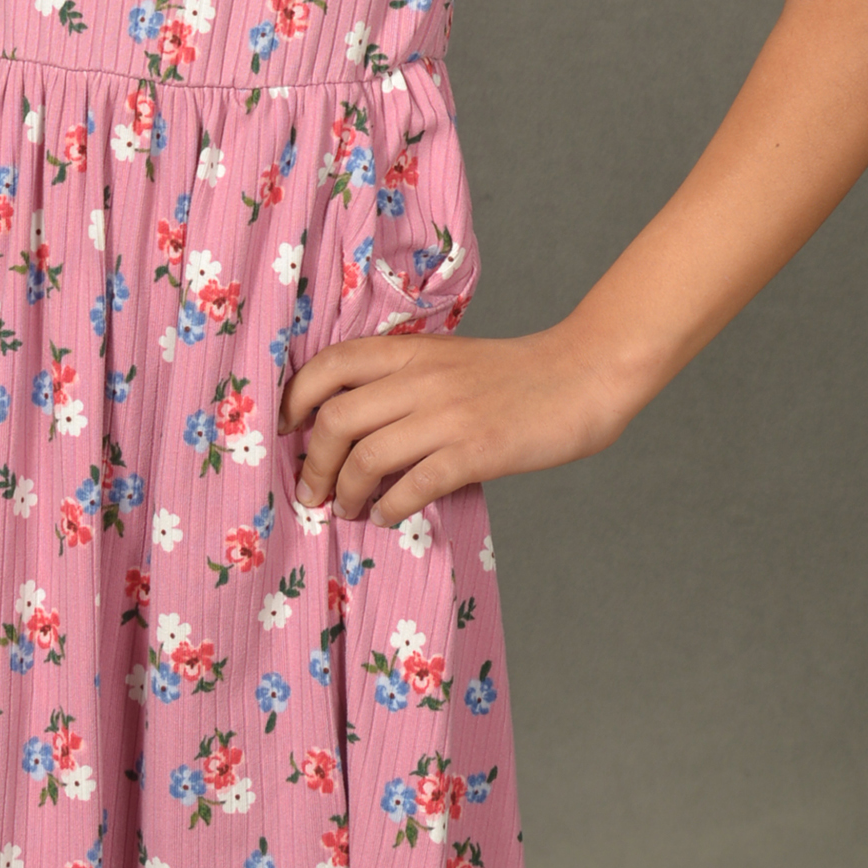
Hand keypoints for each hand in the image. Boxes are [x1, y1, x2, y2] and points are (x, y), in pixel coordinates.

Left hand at [276, 324, 632, 529]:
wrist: (582, 375)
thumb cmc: (514, 374)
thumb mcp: (448, 358)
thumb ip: (403, 378)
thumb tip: (350, 423)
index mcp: (411, 350)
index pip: (330, 365)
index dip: (294, 398)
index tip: (284, 430)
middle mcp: (421, 379)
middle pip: (336, 420)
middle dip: (313, 464)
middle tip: (312, 491)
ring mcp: (447, 416)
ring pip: (365, 456)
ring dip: (346, 493)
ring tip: (348, 510)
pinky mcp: (475, 452)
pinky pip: (411, 486)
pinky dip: (389, 508)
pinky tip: (388, 517)